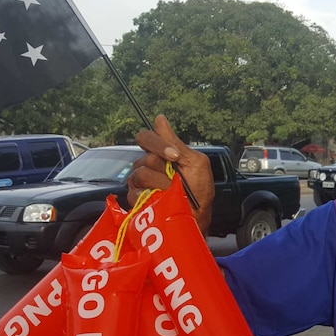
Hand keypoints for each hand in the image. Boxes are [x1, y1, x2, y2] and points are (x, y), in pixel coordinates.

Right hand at [126, 115, 214, 233]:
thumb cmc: (199, 190)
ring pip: (141, 174)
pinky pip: (135, 192)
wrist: (198, 216)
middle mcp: (147, 165)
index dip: (157, 143)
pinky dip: (152, 197)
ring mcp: (140, 182)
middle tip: (178, 180)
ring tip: (172, 192)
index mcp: (161, 154)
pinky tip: (163, 200)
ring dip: (162, 184)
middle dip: (165, 169)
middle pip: (146, 158)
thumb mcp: (195, 163)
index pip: (146, 138)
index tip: (173, 155)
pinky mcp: (135, 198)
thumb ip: (176, 143)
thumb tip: (160, 119)